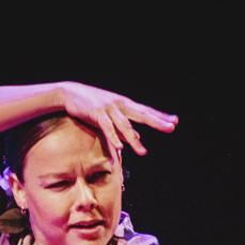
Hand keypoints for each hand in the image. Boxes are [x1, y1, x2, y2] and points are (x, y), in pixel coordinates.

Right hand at [58, 82, 177, 157]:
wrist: (70, 92)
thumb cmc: (91, 104)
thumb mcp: (110, 115)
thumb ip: (123, 127)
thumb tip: (136, 138)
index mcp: (125, 104)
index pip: (146, 111)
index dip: (160, 116)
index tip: (174, 121)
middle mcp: (120, 105)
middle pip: (142, 114)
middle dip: (157, 122)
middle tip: (171, 127)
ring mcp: (108, 108)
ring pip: (124, 125)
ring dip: (133, 139)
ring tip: (143, 152)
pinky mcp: (96, 113)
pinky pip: (107, 127)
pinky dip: (113, 137)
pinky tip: (121, 147)